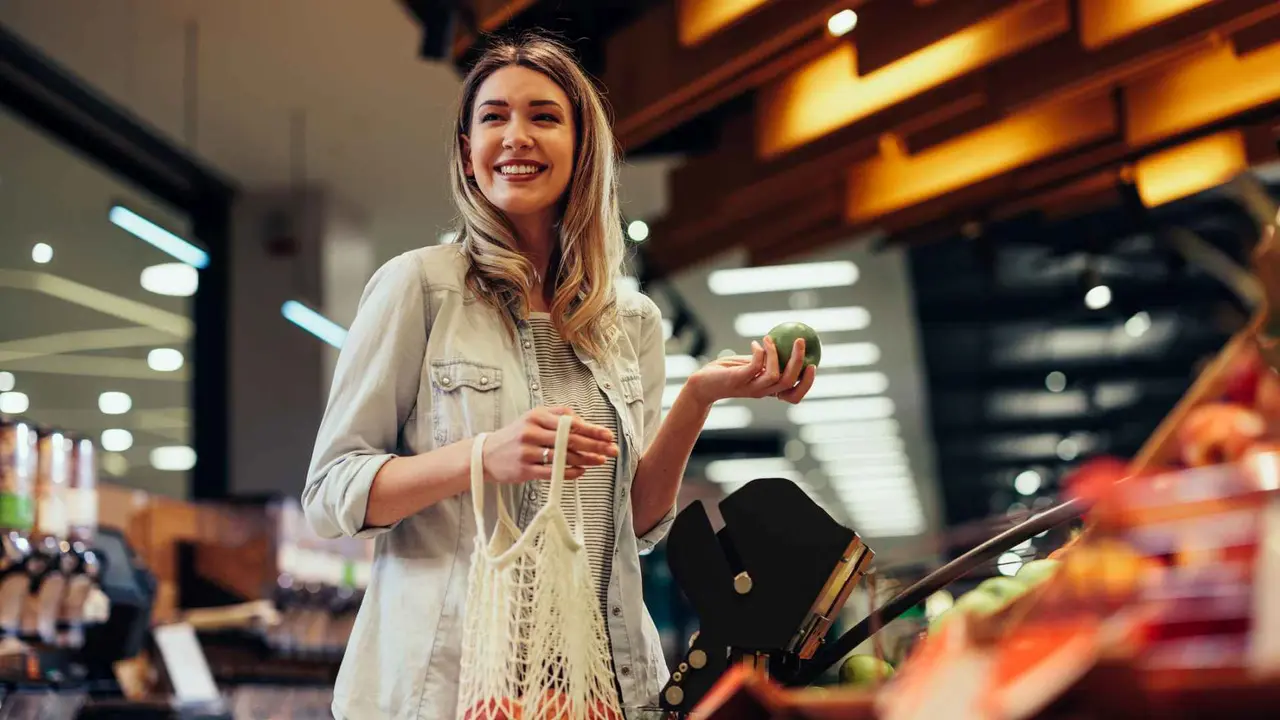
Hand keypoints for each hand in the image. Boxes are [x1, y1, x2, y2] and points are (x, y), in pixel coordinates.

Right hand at [481, 406, 618, 484]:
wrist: (485, 455)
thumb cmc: (515, 436)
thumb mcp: (533, 418)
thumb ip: (558, 416)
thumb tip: (584, 422)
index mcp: (536, 416)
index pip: (570, 423)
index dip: (592, 429)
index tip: (609, 435)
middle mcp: (532, 432)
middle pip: (570, 439)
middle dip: (595, 445)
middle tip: (612, 450)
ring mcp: (527, 452)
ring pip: (563, 456)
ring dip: (586, 459)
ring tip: (601, 460)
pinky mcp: (525, 470)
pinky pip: (553, 472)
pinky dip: (570, 472)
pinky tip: (582, 471)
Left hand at [686, 335, 815, 405]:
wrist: (702, 383)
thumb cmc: (727, 372)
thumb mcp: (750, 365)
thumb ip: (765, 359)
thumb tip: (784, 341)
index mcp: (768, 391)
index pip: (794, 396)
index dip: (806, 383)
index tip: (813, 364)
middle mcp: (762, 392)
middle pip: (789, 384)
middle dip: (798, 362)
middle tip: (801, 341)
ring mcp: (751, 388)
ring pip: (775, 376)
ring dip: (777, 354)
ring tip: (771, 337)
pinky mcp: (738, 380)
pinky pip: (755, 366)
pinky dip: (759, 352)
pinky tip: (756, 343)